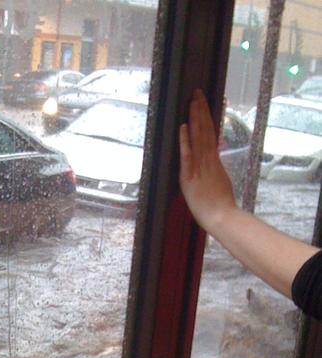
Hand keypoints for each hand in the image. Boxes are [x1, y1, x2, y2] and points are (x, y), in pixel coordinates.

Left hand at [179, 89, 236, 233]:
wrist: (221, 217)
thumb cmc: (220, 203)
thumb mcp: (221, 179)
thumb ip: (216, 166)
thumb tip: (216, 153)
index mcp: (214, 160)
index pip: (211, 132)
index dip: (208, 115)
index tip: (206, 101)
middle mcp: (208, 160)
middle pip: (205, 129)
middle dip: (201, 110)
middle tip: (197, 92)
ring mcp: (199, 167)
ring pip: (198, 137)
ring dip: (195, 118)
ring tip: (192, 101)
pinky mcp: (190, 177)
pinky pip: (188, 155)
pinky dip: (186, 140)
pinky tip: (184, 127)